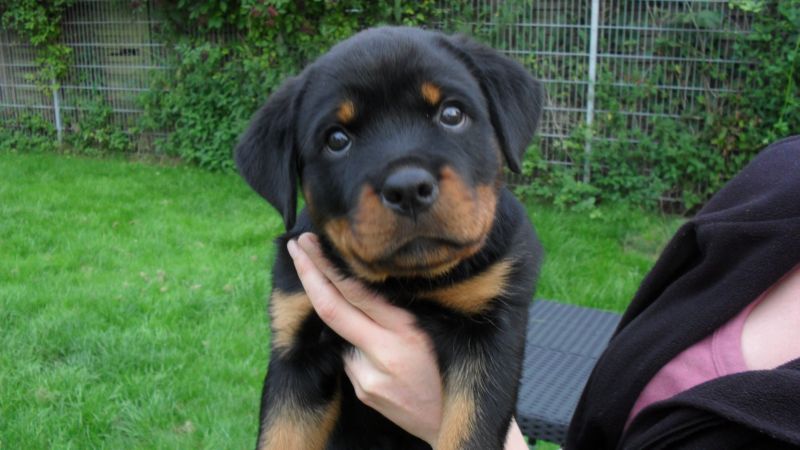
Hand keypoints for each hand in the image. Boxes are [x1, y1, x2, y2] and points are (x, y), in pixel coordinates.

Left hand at [286, 233, 528, 449]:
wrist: (449, 420)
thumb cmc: (447, 368)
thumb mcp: (430, 329)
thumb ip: (396, 310)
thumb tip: (360, 282)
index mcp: (406, 330)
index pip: (355, 292)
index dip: (326, 266)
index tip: (308, 243)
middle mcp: (384, 353)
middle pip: (331, 308)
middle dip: (309, 274)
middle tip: (295, 246)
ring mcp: (368, 376)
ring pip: (341, 334)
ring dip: (346, 322)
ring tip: (384, 336)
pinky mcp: (363, 392)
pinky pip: (350, 358)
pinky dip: (358, 349)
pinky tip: (384, 362)